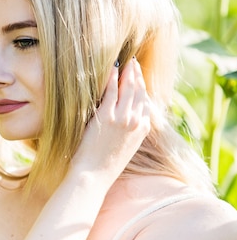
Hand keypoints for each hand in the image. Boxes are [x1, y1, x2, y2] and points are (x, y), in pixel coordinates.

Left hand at [72, 58, 150, 178]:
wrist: (94, 176)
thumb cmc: (104, 166)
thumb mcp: (125, 149)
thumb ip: (128, 132)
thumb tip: (124, 122)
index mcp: (142, 130)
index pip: (146, 102)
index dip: (142, 88)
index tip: (138, 78)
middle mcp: (136, 122)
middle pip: (140, 92)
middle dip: (137, 76)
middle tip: (134, 64)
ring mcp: (122, 118)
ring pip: (129, 88)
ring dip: (128, 73)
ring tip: (125, 62)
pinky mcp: (107, 117)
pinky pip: (112, 90)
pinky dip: (113, 77)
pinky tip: (112, 68)